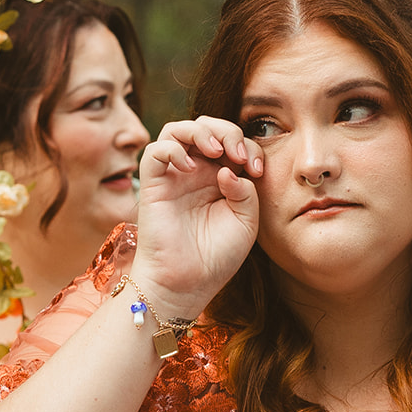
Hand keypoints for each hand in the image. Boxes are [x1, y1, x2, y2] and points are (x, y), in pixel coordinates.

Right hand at [132, 117, 263, 315]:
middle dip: (228, 132)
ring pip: (179, 130)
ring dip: (200, 131)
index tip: (257, 171)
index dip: (250, 148)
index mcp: (222, 178)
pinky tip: (190, 167)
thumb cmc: (216, 257)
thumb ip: (247, 192)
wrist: (188, 283)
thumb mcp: (246, 222)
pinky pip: (156, 151)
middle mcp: (197, 173)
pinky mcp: (154, 184)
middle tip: (238, 155)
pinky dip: (173, 149)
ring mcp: (174, 176)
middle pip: (207, 128)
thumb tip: (229, 168)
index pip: (235, 144)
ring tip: (216, 150)